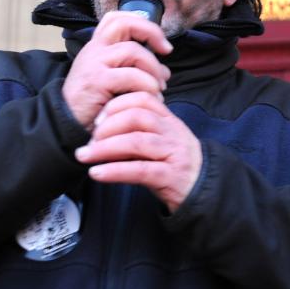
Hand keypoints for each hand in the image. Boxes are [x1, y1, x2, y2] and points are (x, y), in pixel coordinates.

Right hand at [61, 11, 172, 129]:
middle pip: (124, 24)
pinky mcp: (97, 81)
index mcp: (97, 47)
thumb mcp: (112, 80)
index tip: (160, 43)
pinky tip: (152, 97)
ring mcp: (94, 63)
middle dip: (152, 33)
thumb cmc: (93, 104)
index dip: (142, 22)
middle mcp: (94, 50)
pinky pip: (131, 76)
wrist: (65, 124)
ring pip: (133, 51)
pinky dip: (147, 85)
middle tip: (167, 52)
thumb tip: (165, 71)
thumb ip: (134, 70)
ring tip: (159, 87)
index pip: (116, 18)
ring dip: (154, 69)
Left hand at [74, 92, 202, 212]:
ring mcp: (173, 154)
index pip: (143, 99)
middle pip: (137, 117)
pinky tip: (97, 174)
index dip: (117, 105)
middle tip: (89, 140)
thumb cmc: (176, 164)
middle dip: (107, 126)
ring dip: (104, 148)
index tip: (98, 120)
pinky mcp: (171, 177)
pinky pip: (139, 170)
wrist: (205, 189)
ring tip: (84, 156)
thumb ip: (140, 131)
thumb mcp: (162, 140)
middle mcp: (172, 133)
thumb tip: (102, 128)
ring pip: (136, 142)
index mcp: (169, 120)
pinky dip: (114, 171)